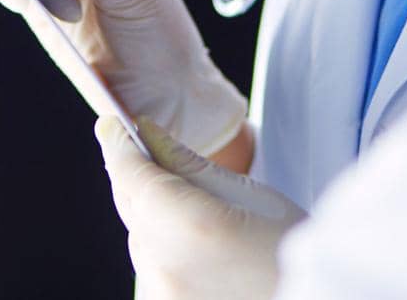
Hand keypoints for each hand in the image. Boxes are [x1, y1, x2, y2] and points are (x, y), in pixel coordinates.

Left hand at [96, 118, 302, 299]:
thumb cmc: (294, 251)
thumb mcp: (251, 194)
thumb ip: (189, 165)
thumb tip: (149, 134)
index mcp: (185, 226)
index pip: (129, 172)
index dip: (117, 142)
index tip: (112, 123)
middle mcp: (163, 266)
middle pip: (131, 205)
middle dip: (139, 178)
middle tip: (150, 152)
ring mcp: (162, 296)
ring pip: (140, 240)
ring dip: (153, 218)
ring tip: (193, 210)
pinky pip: (153, 269)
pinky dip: (165, 252)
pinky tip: (197, 246)